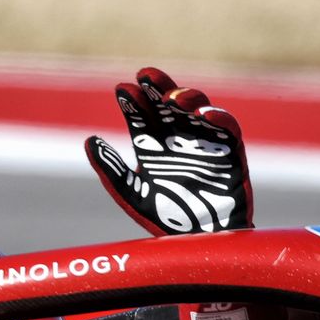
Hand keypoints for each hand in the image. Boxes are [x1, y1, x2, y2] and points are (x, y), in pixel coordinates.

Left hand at [85, 67, 252, 235]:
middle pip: (168, 103)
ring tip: (173, 98)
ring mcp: (205, 143)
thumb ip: (112, 170)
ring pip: (197, 108)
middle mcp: (178, 139)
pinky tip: (204, 115)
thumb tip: (89, 141)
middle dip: (158, 86)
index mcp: (154, 146)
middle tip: (145, 76)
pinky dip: (219, 117)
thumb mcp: (133, 195)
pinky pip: (228, 128)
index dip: (133, 100)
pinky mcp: (231, 152)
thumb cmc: (168, 221)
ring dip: (186, 97)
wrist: (202, 243)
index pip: (142, 114)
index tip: (123, 90)